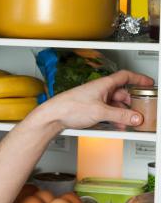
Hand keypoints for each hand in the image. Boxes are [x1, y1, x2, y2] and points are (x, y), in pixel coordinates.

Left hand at [37, 70, 153, 130]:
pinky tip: (115, 126)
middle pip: (121, 94)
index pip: (125, 76)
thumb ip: (120, 115)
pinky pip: (106, 112)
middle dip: (131, 103)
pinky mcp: (88, 109)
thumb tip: (135, 117)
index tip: (148, 83)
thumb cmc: (70, 107)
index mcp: (103, 84)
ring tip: (127, 123)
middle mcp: (99, 90)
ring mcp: (94, 100)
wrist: (53, 116)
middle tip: (139, 111)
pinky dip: (113, 118)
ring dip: (121, 114)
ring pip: (114, 105)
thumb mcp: (100, 112)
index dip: (138, 78)